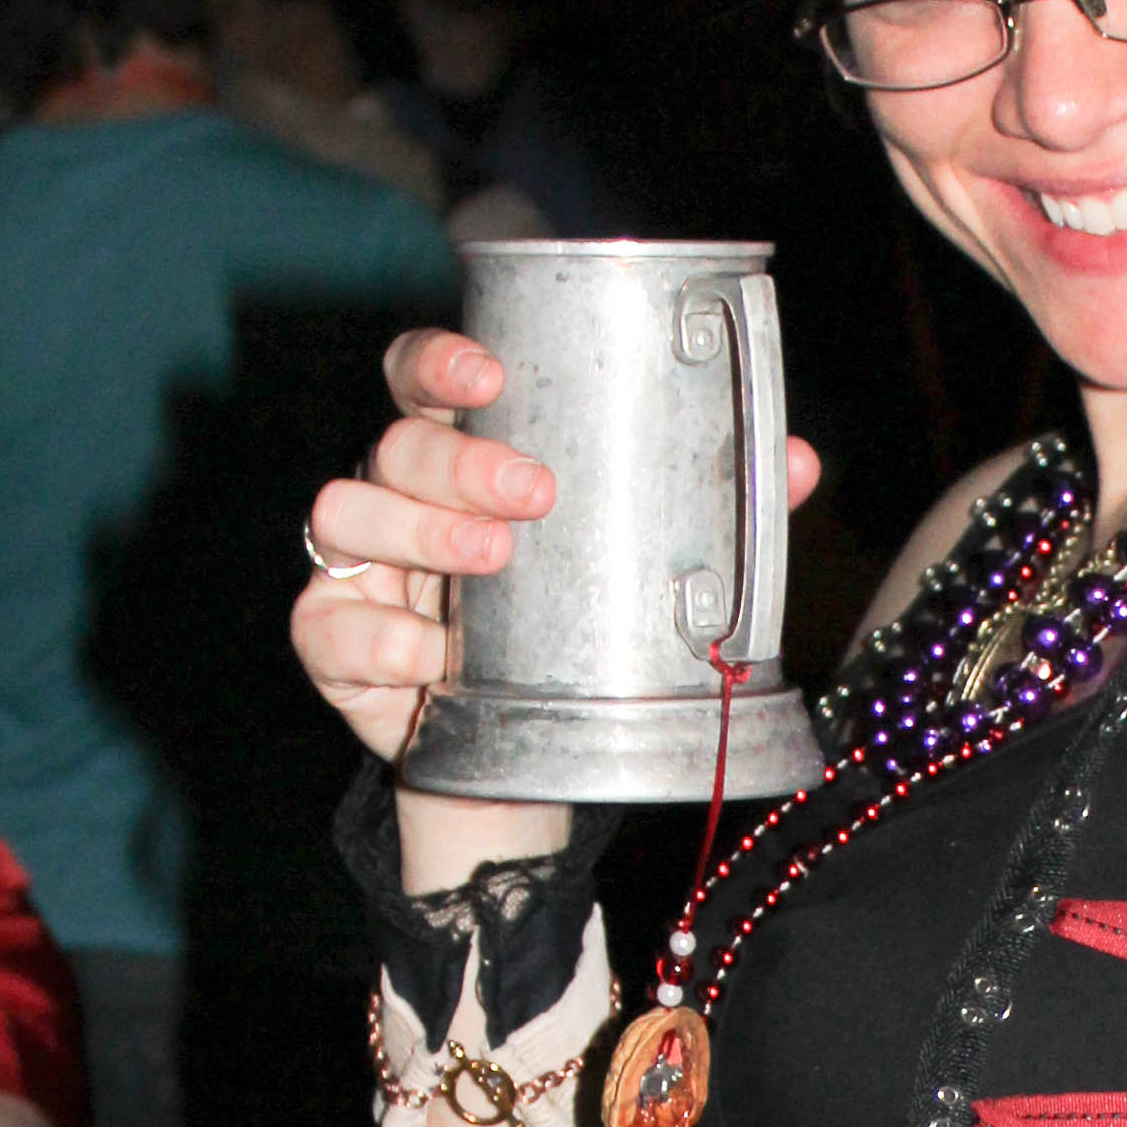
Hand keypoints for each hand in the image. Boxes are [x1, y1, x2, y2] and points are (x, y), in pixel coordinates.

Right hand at [293, 319, 820, 768]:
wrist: (530, 763)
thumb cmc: (576, 636)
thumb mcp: (643, 572)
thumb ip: (712, 512)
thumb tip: (799, 461)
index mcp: (463, 458)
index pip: (425, 380)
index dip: (441, 363)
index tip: (488, 375)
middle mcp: (400, 498)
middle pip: (397, 442)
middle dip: (460, 460)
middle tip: (533, 493)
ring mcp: (360, 569)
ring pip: (345, 513)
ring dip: (417, 530)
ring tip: (492, 561)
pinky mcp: (333, 642)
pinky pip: (328, 625)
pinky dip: (377, 638)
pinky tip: (431, 657)